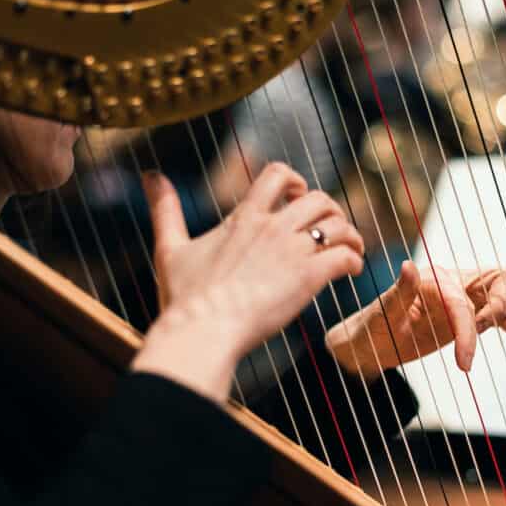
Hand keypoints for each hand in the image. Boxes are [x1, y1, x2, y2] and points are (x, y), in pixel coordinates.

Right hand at [131, 163, 364, 404]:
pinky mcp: (308, 278)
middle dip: (331, 210)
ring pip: (338, 225)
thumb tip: (151, 176)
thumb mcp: (170, 248)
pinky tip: (351, 272)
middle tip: (331, 228)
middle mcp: (272, 228)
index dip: (295, 180)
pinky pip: (345, 256)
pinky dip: (354, 260)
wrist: (201, 331)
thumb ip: (164, 210)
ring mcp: (292, 252)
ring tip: (350, 249)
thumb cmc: (184, 298)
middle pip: (318, 198)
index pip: (278, 175)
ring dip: (350, 235)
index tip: (297, 195)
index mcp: (243, 218)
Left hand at [325, 261, 505, 378]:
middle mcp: (453, 284)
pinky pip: (496, 317)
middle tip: (500, 334)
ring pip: (503, 295)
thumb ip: (400, 291)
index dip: (469, 331)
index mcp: (435, 279)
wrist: (366, 346)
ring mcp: (462, 301)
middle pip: (496, 281)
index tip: (464, 365)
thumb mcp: (381, 314)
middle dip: (504, 304)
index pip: (464, 302)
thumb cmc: (370, 329)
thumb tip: (410, 267)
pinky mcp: (465, 319)